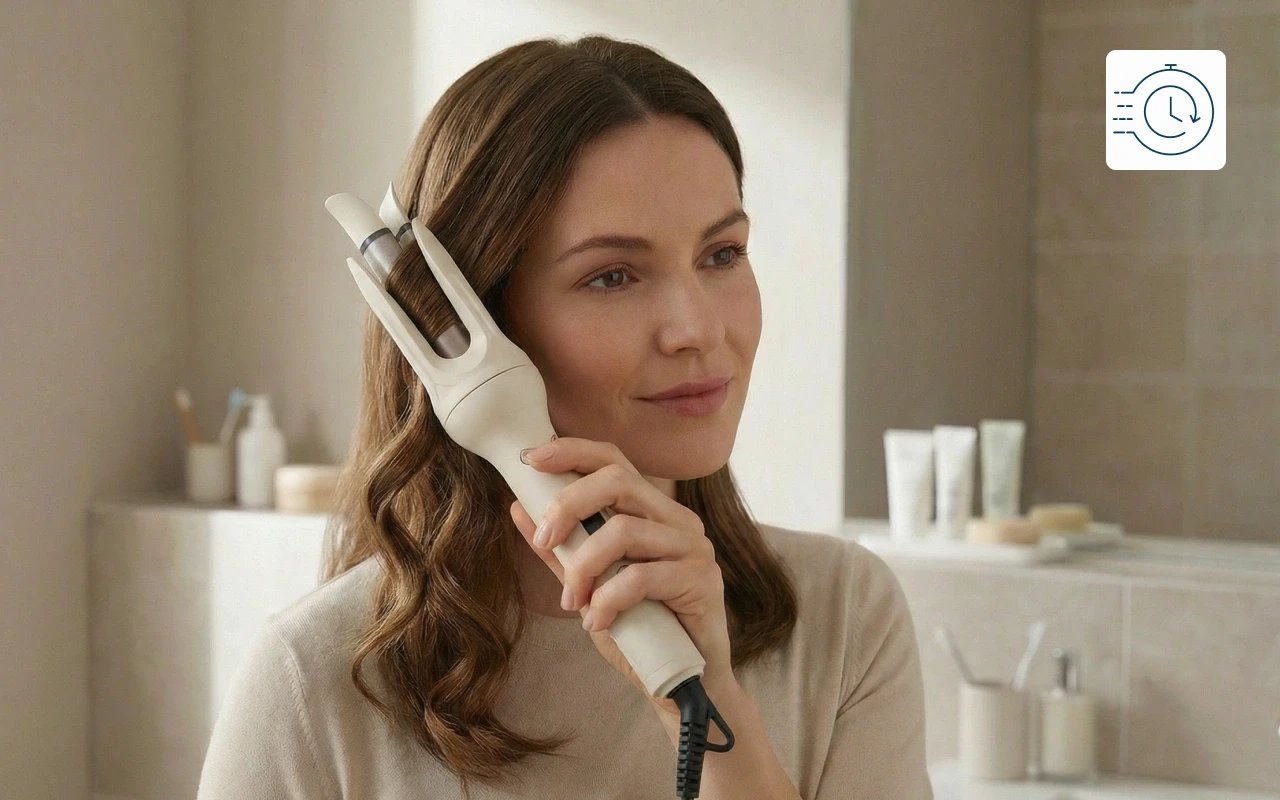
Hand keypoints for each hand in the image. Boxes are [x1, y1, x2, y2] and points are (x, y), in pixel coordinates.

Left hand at [507, 436, 735, 717]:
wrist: (682, 684)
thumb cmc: (639, 630)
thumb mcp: (588, 585)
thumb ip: (561, 549)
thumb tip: (519, 507)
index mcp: (653, 512)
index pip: (614, 460)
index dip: (572, 451)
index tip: (530, 460)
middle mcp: (677, 520)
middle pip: (618, 481)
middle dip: (568, 505)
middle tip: (543, 542)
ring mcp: (694, 548)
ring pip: (624, 530)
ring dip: (583, 567)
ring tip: (571, 602)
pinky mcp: (703, 580)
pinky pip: (641, 577)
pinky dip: (607, 600)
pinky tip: (596, 624)